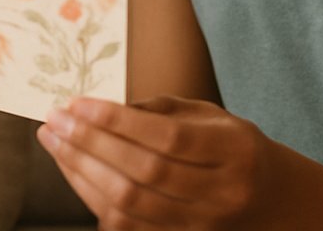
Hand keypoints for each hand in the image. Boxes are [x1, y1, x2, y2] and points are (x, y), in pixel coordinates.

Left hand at [37, 96, 283, 229]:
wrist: (268, 199)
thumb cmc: (230, 146)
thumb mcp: (209, 115)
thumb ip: (159, 109)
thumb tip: (101, 107)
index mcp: (233, 149)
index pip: (167, 136)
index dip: (118, 121)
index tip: (78, 103)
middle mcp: (220, 191)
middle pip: (145, 171)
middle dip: (91, 143)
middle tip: (55, 120)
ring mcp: (201, 224)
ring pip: (131, 203)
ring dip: (82, 171)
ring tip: (54, 141)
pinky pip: (127, 225)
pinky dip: (93, 197)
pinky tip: (73, 170)